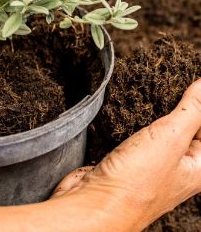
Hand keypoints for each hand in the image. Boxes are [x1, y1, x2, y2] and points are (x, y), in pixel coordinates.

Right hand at [52, 78, 200, 229]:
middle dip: (181, 104)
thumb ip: (191, 111)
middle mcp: (178, 166)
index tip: (190, 81)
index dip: (200, 104)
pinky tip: (127, 107)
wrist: (93, 203)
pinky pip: (137, 134)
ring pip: (161, 129)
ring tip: (150, 88)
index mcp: (199, 167)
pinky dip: (133, 119)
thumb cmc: (135, 183)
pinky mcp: (128, 159)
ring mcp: (152, 164)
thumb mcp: (170, 139)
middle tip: (170, 79)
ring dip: (155, 110)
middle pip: (188, 128)